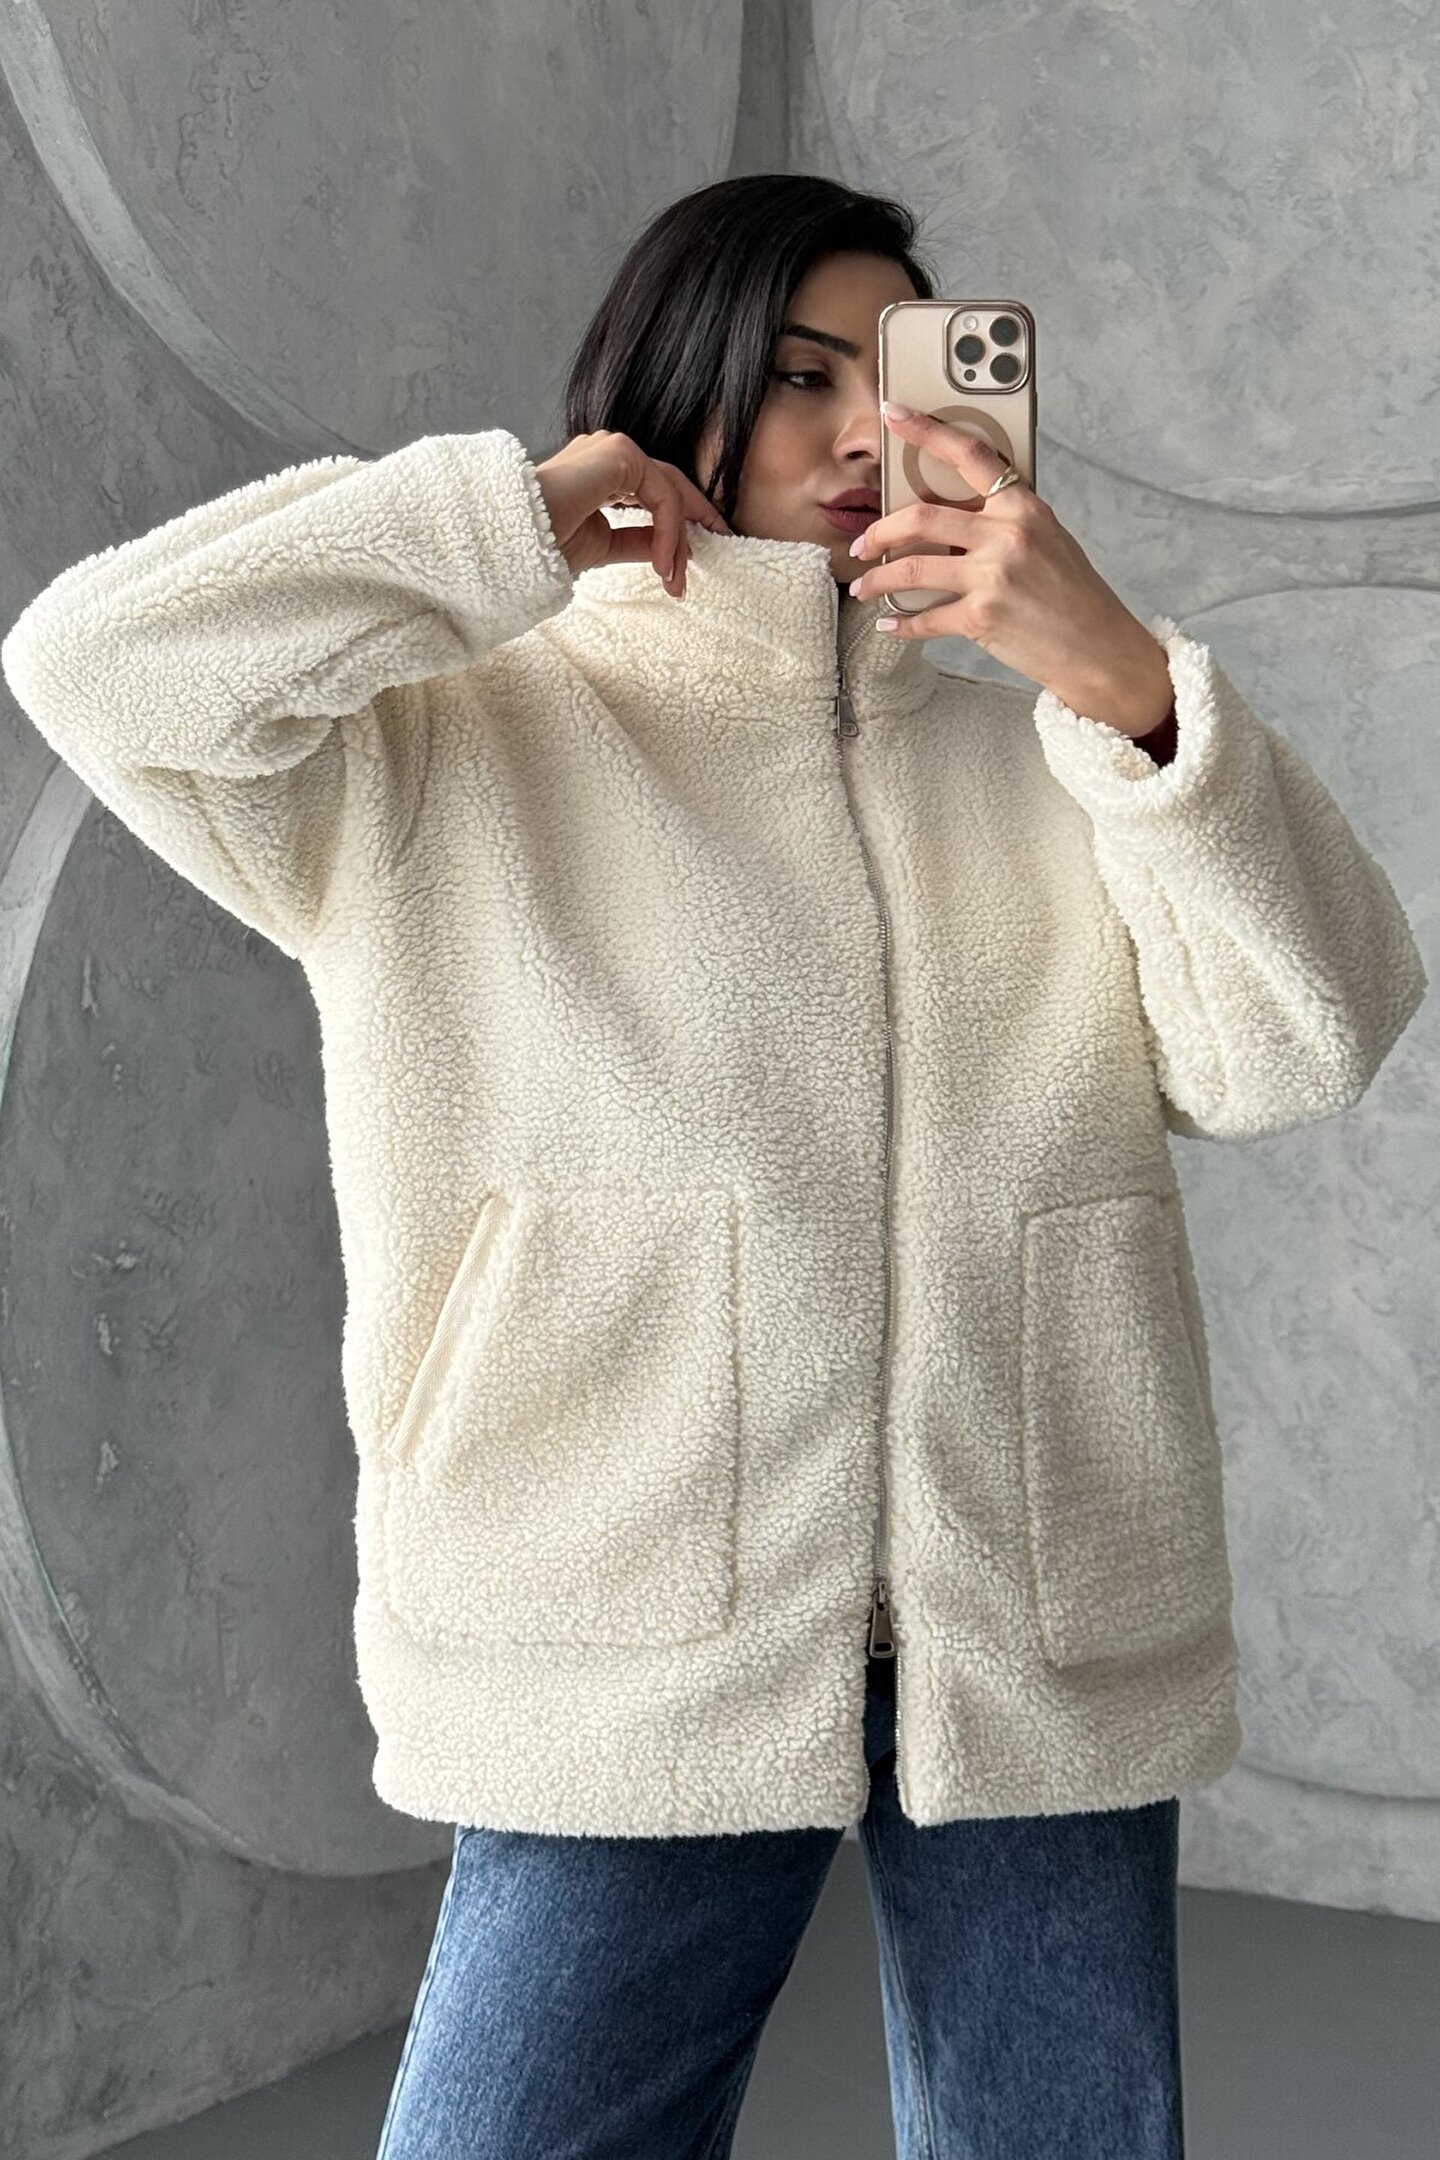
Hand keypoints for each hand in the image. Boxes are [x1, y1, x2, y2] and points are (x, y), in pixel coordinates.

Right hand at [534, 432, 731, 599]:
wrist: (510, 540)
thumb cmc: (541, 544)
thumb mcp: (601, 547)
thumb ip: (635, 541)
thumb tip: (668, 551)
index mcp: (601, 472)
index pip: (653, 491)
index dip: (673, 527)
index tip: (682, 568)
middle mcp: (608, 454)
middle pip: (667, 487)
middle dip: (688, 528)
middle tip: (701, 565)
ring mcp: (612, 449)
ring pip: (668, 492)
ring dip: (677, 540)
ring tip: (674, 581)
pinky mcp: (618, 453)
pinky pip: (661, 495)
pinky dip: (668, 531)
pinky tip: (661, 565)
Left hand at [847, 406, 1174, 736]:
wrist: (1098, 648)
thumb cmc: (1074, 595)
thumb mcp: (1048, 540)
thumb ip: (1004, 521)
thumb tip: (954, 516)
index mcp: (1023, 507)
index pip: (969, 454)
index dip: (925, 430)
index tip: (893, 414)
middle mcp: (1007, 535)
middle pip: (920, 518)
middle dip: (880, 532)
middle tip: (864, 544)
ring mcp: (993, 576)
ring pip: (911, 569)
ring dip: (877, 580)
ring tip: (864, 587)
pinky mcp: (982, 617)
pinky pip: (925, 618)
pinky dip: (902, 624)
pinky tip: (890, 623)